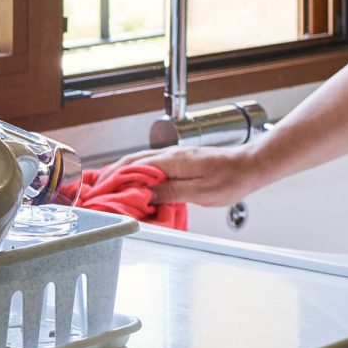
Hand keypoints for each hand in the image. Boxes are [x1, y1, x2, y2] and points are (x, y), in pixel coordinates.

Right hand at [97, 143, 268, 206]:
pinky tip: (137, 182)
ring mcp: (176, 155)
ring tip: (110, 186)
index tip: (100, 190)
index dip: (114, 178)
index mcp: (172, 161)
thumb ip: (170, 191)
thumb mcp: (199, 192)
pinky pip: (153, 164)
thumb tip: (144, 193)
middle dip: (112, 173)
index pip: (134, 167)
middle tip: (97, 189)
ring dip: (124, 171)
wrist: (250, 166)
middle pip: (133, 160)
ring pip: (142, 161)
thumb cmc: (230, 180)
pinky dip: (139, 172)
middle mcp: (171, 154)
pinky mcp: (182, 159)